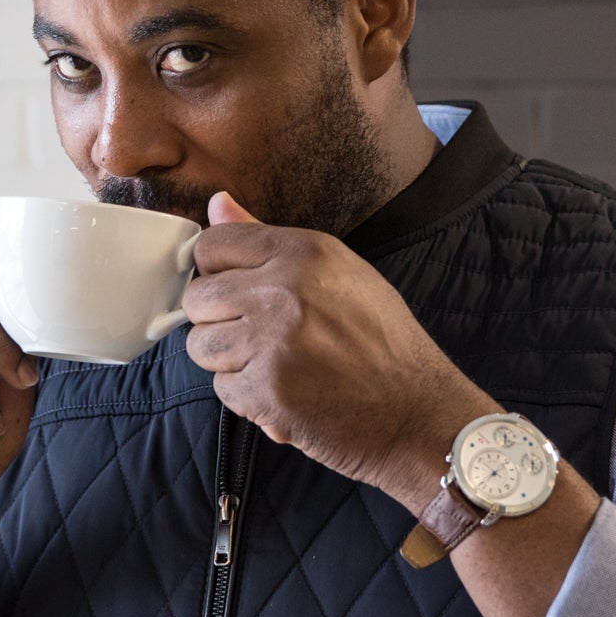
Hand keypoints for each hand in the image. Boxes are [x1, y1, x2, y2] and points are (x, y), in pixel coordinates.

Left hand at [183, 193, 492, 504]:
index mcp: (305, 252)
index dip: (215, 272)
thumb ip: (268, 240)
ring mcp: (272, 342)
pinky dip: (247, 398)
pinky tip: (283, 394)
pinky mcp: (267, 391)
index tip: (235, 292)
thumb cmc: (383, 344)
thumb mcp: (340, 273)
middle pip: (198, 298)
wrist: (417, 412)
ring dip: (227, 361)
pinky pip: (222, 389)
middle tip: (255, 337)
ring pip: (200, 345)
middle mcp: (284, 289)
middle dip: (217, 321)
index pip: (212, 245)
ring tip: (271, 365)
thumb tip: (216, 203)